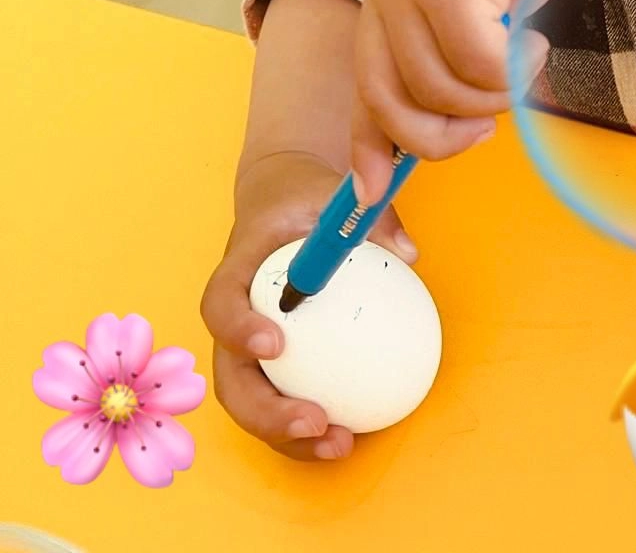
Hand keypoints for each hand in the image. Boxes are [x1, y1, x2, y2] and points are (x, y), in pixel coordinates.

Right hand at [200, 151, 412, 460]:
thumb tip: (409, 254)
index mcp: (239, 271)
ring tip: (340, 444)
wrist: (282, 207)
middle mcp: (234, 319)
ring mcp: (246, 349)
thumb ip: (371, 221)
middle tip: (315, 421)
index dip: (238, 329)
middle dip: (264, 411)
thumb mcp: (333, 198)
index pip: (221, 302)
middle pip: (229, 376)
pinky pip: (281, 402)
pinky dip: (307, 429)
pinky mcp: (267, 368)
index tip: (275, 344)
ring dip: (287, 435)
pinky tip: (351, 434)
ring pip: (251, 403)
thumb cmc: (306, 203)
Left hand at [351, 0, 593, 202]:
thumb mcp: (477, 5)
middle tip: (486, 128)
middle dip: (440, 135)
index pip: (364, 83)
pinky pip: (479, 67)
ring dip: (494, 94)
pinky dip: (516, 69)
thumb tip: (447, 132)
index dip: (368, 144)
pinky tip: (536, 37)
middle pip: (392, 101)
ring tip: (525, 56)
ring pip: (442, 90)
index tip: (371, 192)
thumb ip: (451, 56)